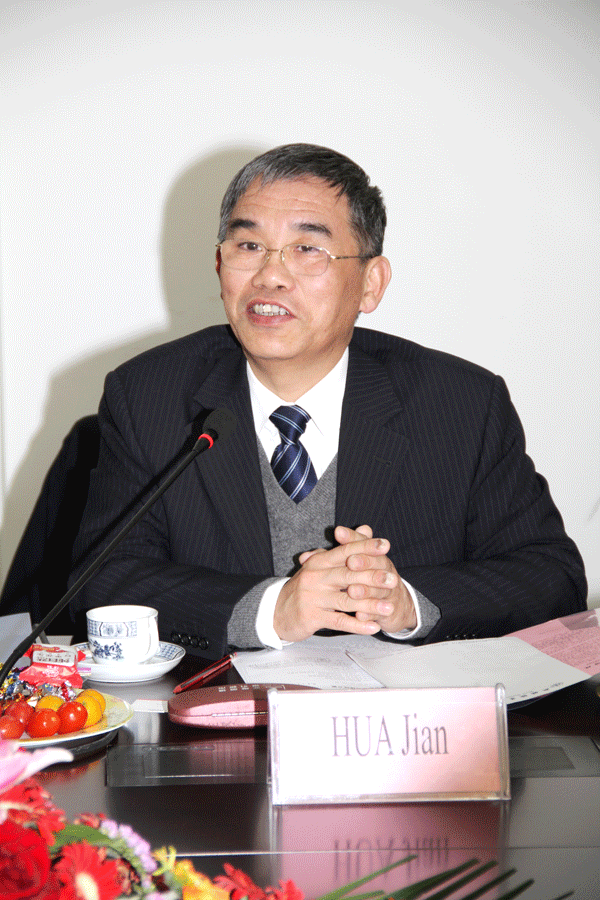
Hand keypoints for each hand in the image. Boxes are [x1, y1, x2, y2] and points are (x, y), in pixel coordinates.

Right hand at [273, 525, 415, 641]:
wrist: (277, 611)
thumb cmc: (306, 587)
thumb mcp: (321, 565)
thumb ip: (345, 548)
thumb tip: (366, 528)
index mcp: (319, 561)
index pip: (345, 551)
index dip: (365, 547)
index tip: (386, 546)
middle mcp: (315, 577)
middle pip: (348, 575)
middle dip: (373, 577)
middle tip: (393, 580)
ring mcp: (313, 598)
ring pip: (347, 600)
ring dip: (370, 605)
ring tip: (389, 607)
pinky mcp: (312, 617)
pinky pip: (339, 621)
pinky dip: (358, 625)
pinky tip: (374, 627)